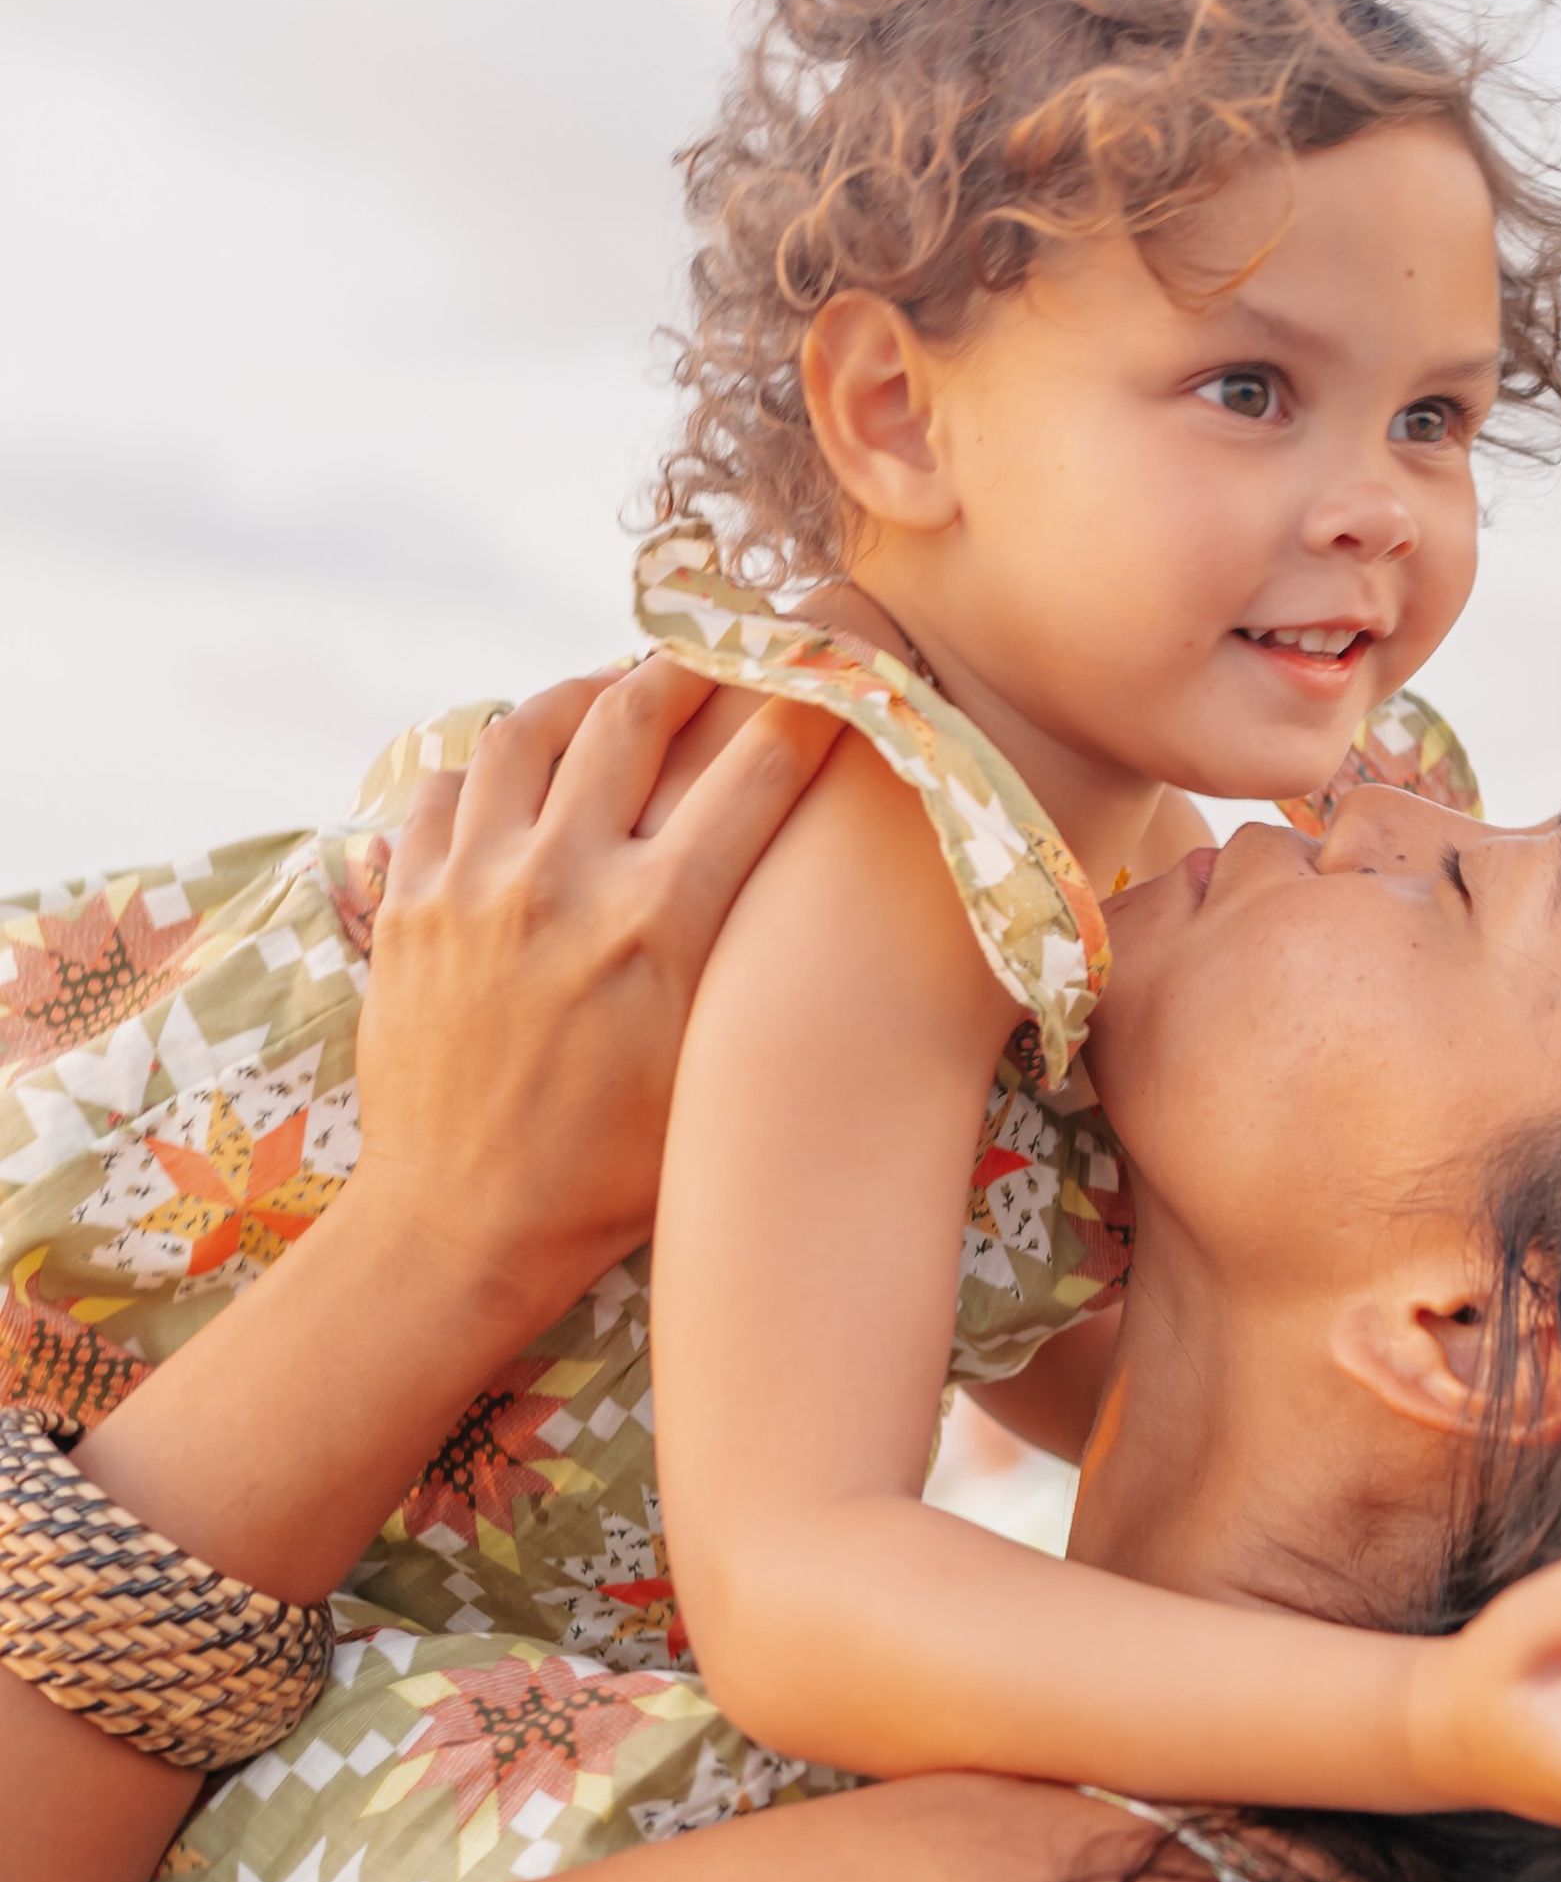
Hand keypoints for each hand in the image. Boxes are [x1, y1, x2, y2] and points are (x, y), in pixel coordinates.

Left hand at [351, 661, 837, 1341]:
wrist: (464, 1224)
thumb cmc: (612, 1173)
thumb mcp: (711, 1065)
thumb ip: (743, 957)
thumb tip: (802, 877)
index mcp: (660, 926)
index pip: (755, 770)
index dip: (805, 706)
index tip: (830, 675)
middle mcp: (564, 882)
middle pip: (634, 713)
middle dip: (687, 667)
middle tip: (713, 657)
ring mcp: (474, 884)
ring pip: (527, 726)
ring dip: (580, 694)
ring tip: (609, 694)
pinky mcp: (409, 904)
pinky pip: (445, 786)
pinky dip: (487, 765)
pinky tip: (515, 779)